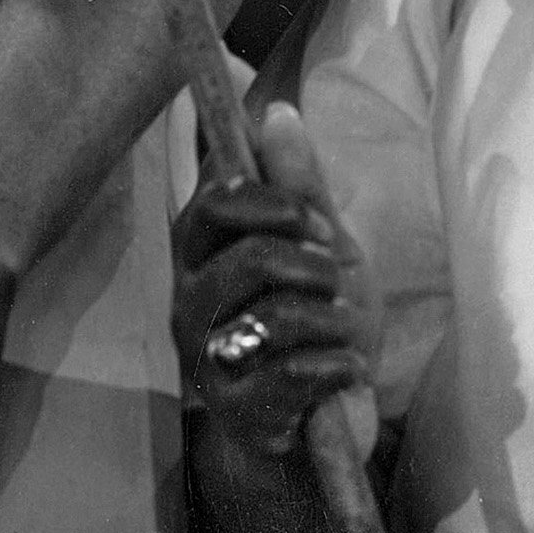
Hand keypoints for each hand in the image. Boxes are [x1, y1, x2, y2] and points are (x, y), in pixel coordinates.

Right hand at [171, 102, 379, 474]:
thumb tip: (276, 111)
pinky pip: (295, 372)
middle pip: (252, 257)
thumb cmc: (315, 323)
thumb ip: (300, 186)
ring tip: (339, 334)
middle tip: (332, 284)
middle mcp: (190, 299)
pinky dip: (339, 367)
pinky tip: (343, 372)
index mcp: (203, 251)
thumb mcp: (320, 247)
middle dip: (315, 267)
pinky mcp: (233, 410)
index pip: (215, 201)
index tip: (312, 220)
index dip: (273, 202)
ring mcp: (206, 358)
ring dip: (332, 322)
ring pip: (277, 316)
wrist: (324, 421)